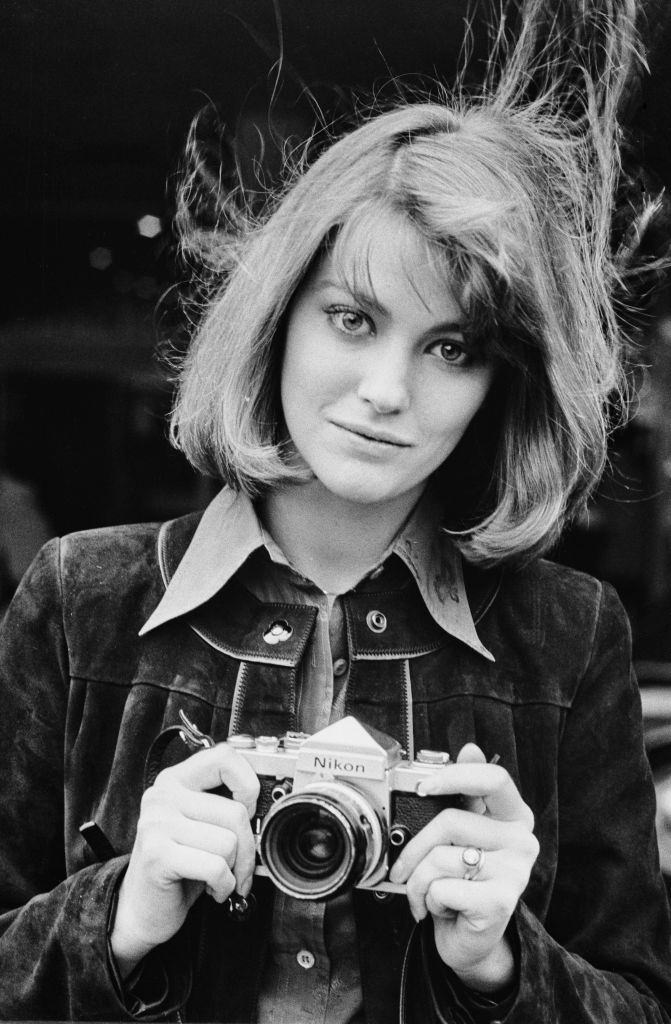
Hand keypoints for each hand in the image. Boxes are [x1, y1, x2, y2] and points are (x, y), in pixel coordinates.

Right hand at [110, 742, 259, 975]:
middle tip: (237, 864)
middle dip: (247, 848)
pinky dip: (223, 886)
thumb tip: (262, 805)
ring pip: (229, 842)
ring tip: (217, 876)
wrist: (141, 909)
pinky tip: (210, 888)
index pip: (224, 757)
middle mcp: (163, 796)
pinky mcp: (158, 855)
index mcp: (176, 780)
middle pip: (236, 812)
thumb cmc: (179, 866)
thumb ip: (222, 805)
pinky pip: (216, 867)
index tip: (248, 811)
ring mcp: (157, 824)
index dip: (248, 784)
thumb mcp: (200, 826)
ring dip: (233, 870)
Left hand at [388, 744, 538, 991]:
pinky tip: (441, 909)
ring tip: (427, 893)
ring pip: (440, 857)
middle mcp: (522, 841)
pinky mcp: (500, 902)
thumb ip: (468, 794)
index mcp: (515, 816)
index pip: (494, 778)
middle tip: (405, 867)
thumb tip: (471, 748)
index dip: (456, 775)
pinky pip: (441, 888)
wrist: (470, 939)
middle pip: (451, 820)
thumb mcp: (463, 835)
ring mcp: (515, 872)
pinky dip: (427, 901)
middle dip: (415, 847)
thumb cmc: (464, 881)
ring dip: (418, 881)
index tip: (423, 786)